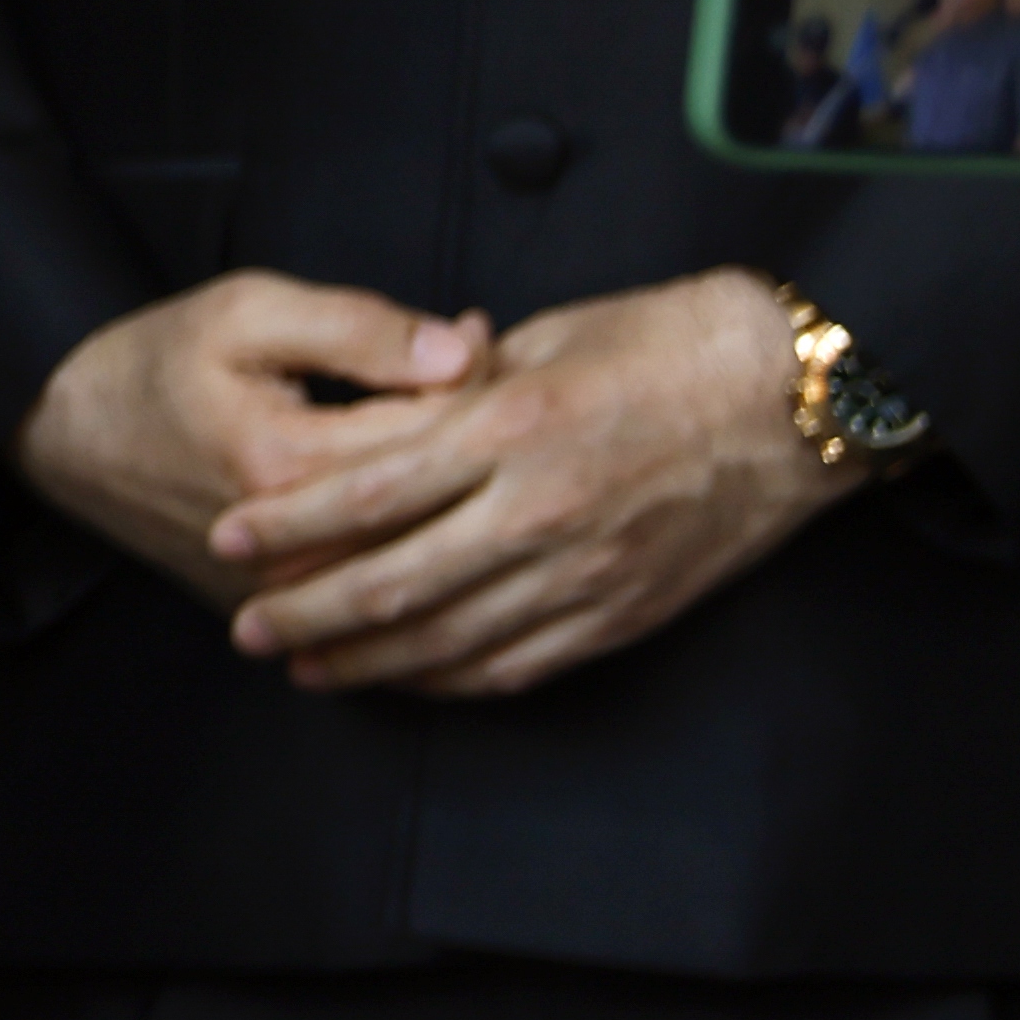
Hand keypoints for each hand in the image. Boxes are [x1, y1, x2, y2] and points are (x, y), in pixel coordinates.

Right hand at [13, 268, 483, 605]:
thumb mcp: (246, 313)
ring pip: (420, 556)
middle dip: (479, 436)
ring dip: (455, 494)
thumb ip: (357, 328)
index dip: (477, 375)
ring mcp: (286, 592)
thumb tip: (462, 349)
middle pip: (446, 502)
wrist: (64, 434)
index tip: (477, 333)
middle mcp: (296, 548)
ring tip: (452, 428)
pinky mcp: (277, 609)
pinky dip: (415, 544)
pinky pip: (379, 593)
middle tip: (475, 371)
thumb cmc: (154, 363)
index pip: (441, 432)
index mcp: (291, 465)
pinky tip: (419, 497)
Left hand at [209, 268, 840, 695]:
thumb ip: (457, 386)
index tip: (227, 537)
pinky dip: (451, 678)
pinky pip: (518, 663)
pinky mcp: (623, 612)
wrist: (793, 396)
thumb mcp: (545, 340)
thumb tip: (387, 405)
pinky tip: (406, 679)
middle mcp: (538, 512)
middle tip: (245, 628)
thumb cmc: (666, 344)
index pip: (367, 493)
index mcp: (507, 431)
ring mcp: (584, 573)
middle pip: (392, 583)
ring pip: (449, 639)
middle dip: (305, 612)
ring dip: (366, 661)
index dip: (288, 524)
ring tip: (304, 668)